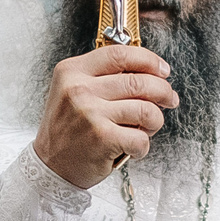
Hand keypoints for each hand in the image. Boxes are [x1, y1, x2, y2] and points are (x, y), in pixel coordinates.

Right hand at [34, 44, 176, 190]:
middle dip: (163, 91)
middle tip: (169, 99)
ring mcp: (90, 113)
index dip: (148, 60)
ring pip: (146, 109)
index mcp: (73, 71)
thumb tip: (148, 71)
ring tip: (147, 128)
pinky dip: (143, 146)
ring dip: (155, 121)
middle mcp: (79, 89)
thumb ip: (102, 76)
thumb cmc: (67, 130)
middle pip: (139, 80)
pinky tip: (132, 148)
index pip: (120, 54)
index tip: (162, 69)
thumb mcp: (72, 91)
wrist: (50, 166)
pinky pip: (141, 138)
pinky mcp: (102, 138)